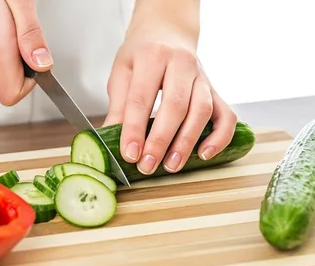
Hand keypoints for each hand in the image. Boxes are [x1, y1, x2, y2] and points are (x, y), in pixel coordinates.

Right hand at [0, 0, 52, 105]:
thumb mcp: (18, 0)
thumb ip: (30, 35)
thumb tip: (42, 64)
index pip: (10, 94)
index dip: (27, 85)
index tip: (34, 66)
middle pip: (5, 76)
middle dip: (17, 56)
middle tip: (17, 27)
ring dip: (2, 45)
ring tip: (1, 16)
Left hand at [104, 23, 237, 174]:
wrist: (168, 31)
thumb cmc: (142, 54)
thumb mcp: (122, 72)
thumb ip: (118, 105)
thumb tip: (109, 139)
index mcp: (153, 56)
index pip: (142, 98)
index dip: (134, 129)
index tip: (129, 154)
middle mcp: (182, 64)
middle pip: (175, 106)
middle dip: (161, 140)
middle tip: (148, 165)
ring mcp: (202, 77)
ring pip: (202, 111)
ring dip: (187, 142)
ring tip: (171, 165)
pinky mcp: (215, 89)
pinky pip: (226, 115)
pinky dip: (219, 137)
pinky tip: (204, 154)